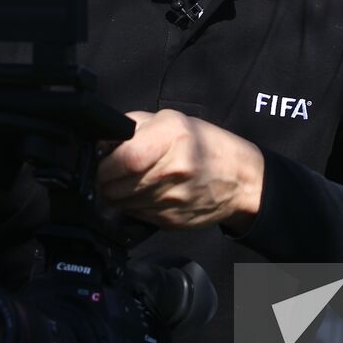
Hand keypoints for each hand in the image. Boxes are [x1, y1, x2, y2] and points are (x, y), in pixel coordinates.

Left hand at [97, 110, 263, 232]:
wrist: (241, 180)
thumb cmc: (206, 145)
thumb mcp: (171, 121)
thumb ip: (134, 128)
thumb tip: (101, 142)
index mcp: (172, 137)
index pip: (124, 158)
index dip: (105, 163)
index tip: (102, 160)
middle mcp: (172, 169)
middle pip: (116, 185)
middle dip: (105, 180)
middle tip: (111, 172)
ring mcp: (171, 199)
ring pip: (121, 203)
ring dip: (117, 193)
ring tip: (131, 180)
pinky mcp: (170, 221)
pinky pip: (135, 214)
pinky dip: (133, 205)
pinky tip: (147, 192)